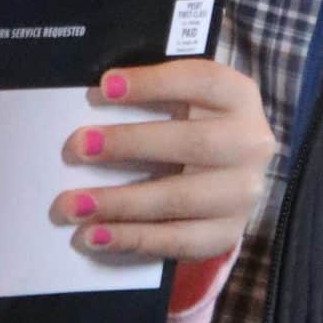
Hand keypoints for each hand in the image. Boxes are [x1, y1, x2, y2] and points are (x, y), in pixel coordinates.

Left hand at [52, 59, 275, 261]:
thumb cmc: (194, 122)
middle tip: (76, 148)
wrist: (230, 172)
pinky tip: (94, 236)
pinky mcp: (228, 232)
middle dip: (127, 145)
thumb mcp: (185, 97)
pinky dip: (132, 239)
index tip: (105, 87)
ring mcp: (242, 193)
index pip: (200, 81)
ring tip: (73, 205)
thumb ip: (151, 93)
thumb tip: (95, 96)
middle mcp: (249, 143)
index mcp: (238, 96)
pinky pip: (178, 241)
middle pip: (190, 143)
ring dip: (119, 203)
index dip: (153, 83)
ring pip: (179, 199)